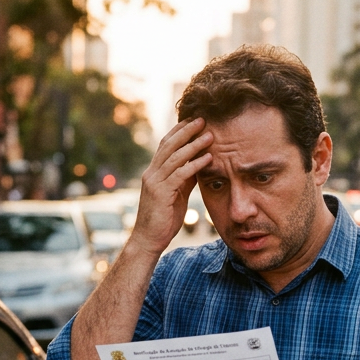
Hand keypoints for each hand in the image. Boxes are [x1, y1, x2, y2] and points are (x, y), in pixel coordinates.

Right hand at [129, 119, 212, 255]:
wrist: (149, 240)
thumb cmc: (163, 219)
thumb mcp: (177, 194)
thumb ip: (184, 178)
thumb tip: (198, 164)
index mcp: (154, 172)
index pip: (166, 145)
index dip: (179, 131)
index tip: (194, 120)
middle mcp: (152, 173)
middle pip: (169, 145)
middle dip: (187, 131)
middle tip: (203, 119)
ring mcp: (154, 182)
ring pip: (175, 157)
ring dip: (194, 145)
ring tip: (210, 136)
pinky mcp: (161, 193)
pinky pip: (179, 175)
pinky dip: (194, 165)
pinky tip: (207, 159)